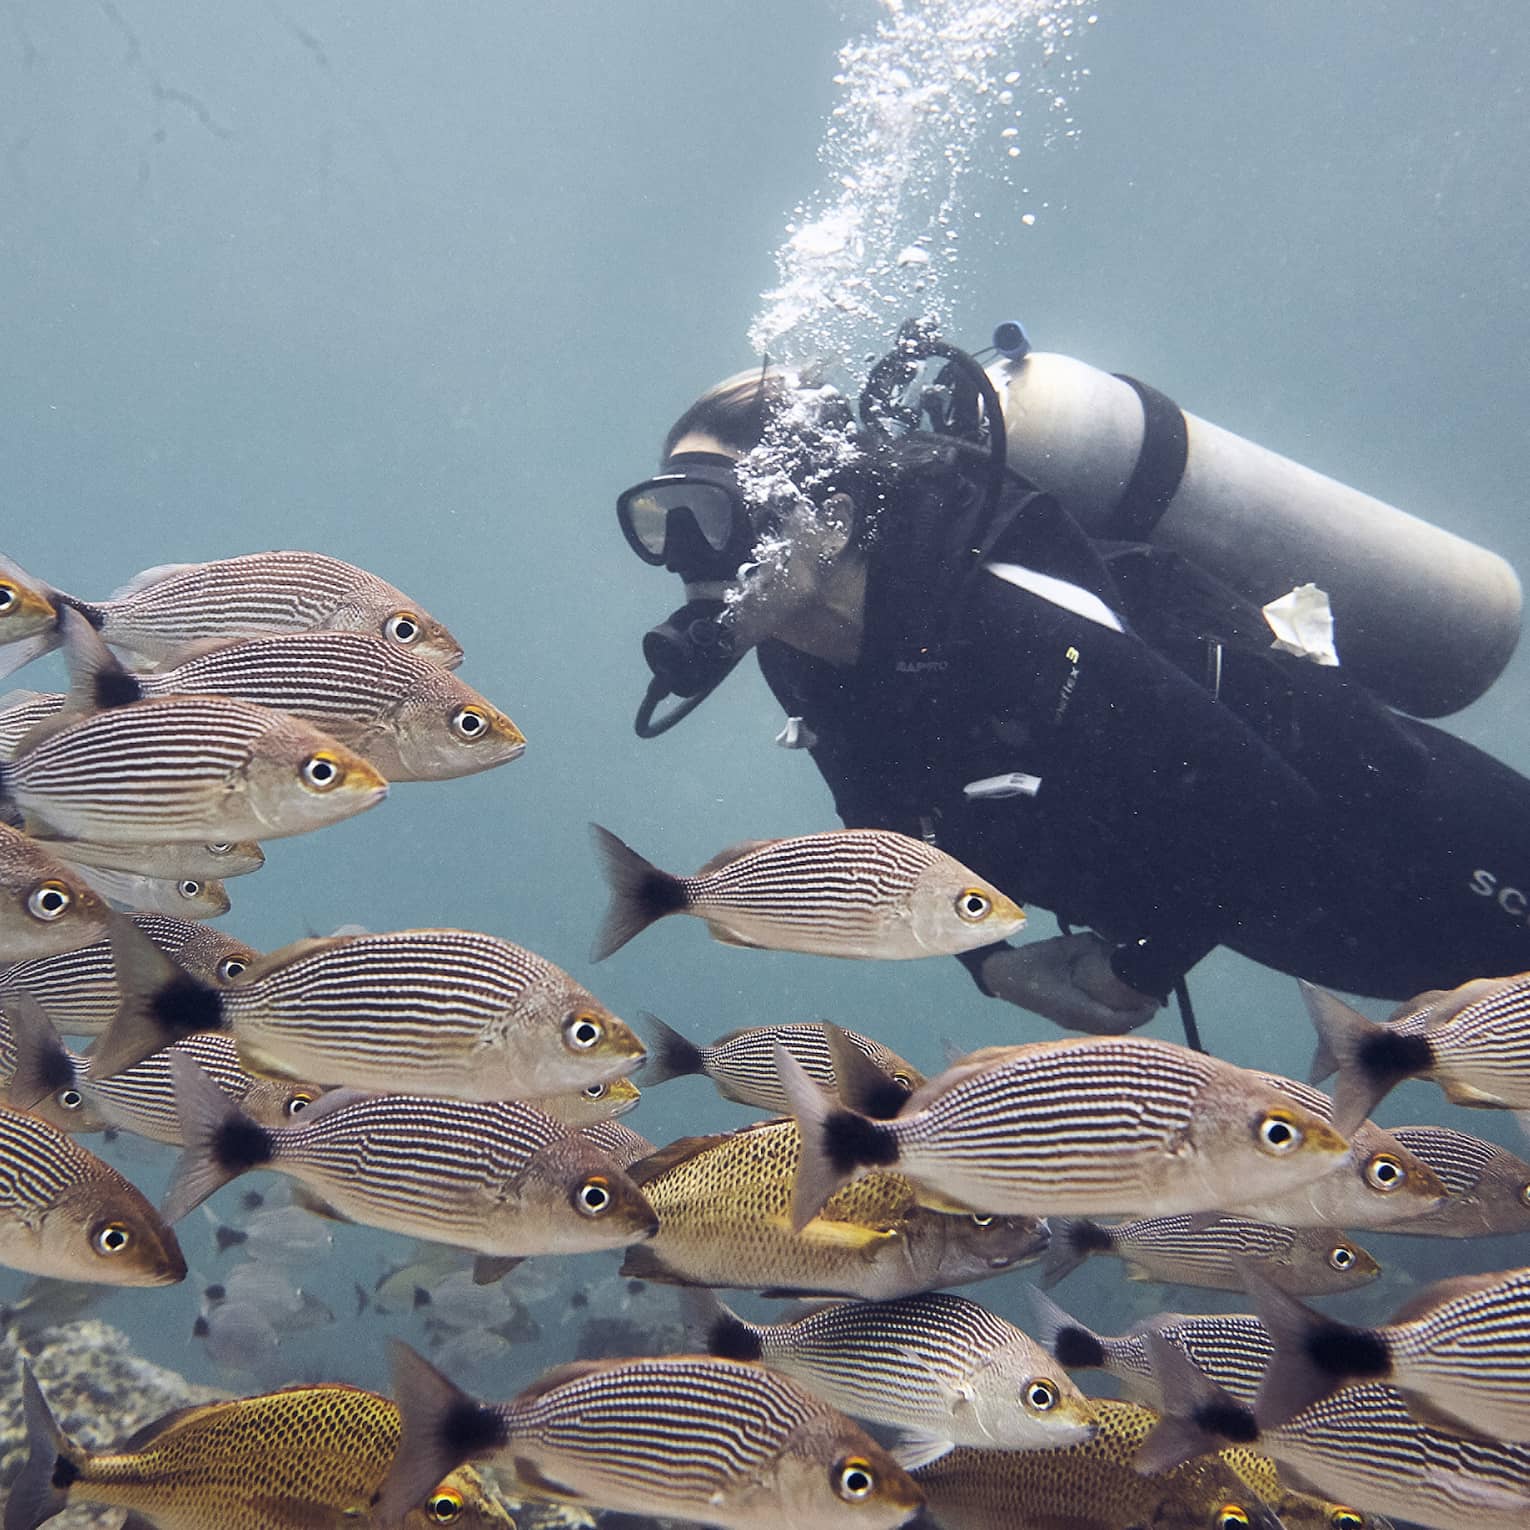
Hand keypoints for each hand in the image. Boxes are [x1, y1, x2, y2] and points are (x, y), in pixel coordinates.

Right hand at [979, 934, 1160, 1034]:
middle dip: (1137, 1016)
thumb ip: (1092, 947)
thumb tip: (1117, 947)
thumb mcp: (1064, 947)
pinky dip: (1115, 1018)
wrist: (1002, 976)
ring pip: (1107, 1029)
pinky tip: (1123, 1006)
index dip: (1137, 1013)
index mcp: (1072, 1005)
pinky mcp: (1068, 1020)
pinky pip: (1098, 1025)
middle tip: (1155, 1000)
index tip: (1154, 1001)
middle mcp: (1074, 1019)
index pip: (1113, 1019)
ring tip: (1143, 1004)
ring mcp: (1070, 1022)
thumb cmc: (1030, 962)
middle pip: (1114, 1028)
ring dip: (1127, 1019)